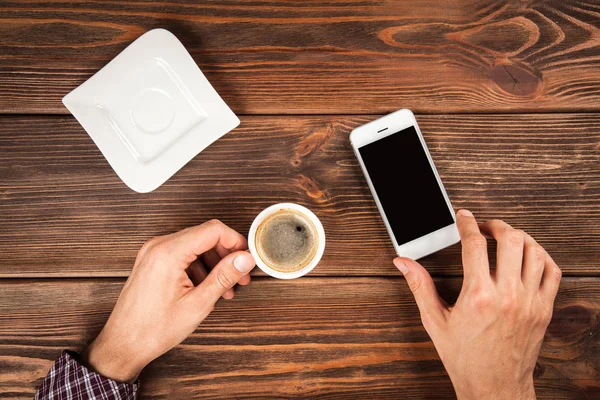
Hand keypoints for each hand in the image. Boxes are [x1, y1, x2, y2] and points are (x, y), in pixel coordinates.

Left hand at [81, 219, 255, 382]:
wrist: (123, 344)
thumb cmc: (154, 329)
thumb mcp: (198, 304)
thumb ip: (224, 276)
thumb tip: (245, 259)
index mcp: (169, 252)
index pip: (213, 230)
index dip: (235, 242)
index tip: (247, 257)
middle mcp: (159, 246)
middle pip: (204, 236)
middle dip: (226, 254)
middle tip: (240, 275)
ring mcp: (153, 253)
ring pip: (195, 245)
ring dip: (214, 263)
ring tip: (225, 287)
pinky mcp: (152, 261)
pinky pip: (182, 255)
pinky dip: (199, 267)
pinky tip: (207, 288)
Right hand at [394, 210, 560, 399]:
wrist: (493, 386)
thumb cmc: (464, 357)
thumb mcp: (434, 321)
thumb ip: (419, 286)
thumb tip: (403, 262)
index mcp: (478, 296)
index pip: (475, 244)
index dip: (467, 223)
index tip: (463, 216)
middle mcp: (508, 295)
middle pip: (511, 239)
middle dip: (496, 225)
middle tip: (485, 227)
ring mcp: (530, 302)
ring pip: (535, 251)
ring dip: (520, 238)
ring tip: (506, 239)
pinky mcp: (544, 310)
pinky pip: (553, 272)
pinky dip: (542, 256)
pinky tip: (528, 256)